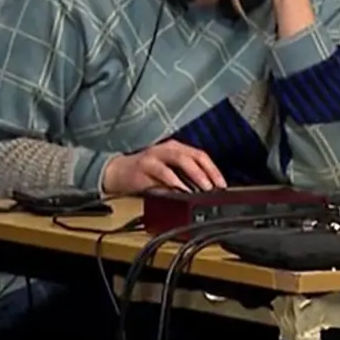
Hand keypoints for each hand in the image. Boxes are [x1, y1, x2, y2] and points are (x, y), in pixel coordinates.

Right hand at [102, 140, 227, 193]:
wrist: (117, 173)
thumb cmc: (145, 173)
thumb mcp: (169, 174)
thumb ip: (185, 178)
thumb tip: (206, 190)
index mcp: (176, 149)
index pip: (200, 156)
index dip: (213, 170)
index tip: (222, 184)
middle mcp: (167, 149)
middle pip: (193, 156)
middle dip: (207, 172)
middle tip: (215, 187)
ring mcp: (155, 155)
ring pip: (180, 160)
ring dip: (194, 174)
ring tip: (203, 187)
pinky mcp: (144, 165)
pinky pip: (162, 172)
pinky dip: (174, 181)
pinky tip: (181, 189)